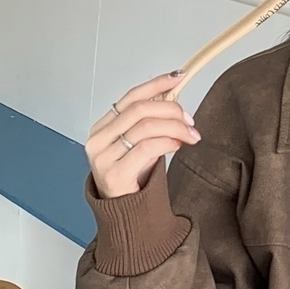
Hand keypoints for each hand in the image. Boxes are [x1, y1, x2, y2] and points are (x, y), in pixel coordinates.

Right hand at [86, 74, 199, 198]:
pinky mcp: (114, 173)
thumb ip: (150, 123)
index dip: (155, 84)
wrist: (126, 212)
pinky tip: (178, 144)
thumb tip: (173, 99)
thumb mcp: (140, 144)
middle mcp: (98, 139)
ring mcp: (103, 156)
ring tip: (191, 135)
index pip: (130, 97)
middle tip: (190, 120)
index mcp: (102, 127)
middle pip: (139, 109)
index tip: (178, 77)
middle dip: (171, 110)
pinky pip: (147, 147)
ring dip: (175, 127)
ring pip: (145, 127)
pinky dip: (168, 142)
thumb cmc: (133, 176)